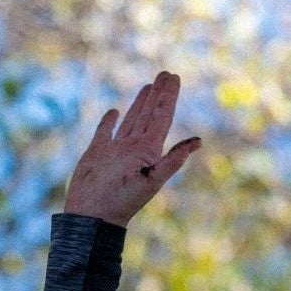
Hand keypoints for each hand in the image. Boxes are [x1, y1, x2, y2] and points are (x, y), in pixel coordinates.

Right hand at [63, 71, 199, 227]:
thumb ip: (172, 161)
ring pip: (132, 119)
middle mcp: (135, 147)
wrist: (92, 216)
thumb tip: (197, 143)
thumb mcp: (150, 181)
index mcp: (148, 150)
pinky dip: (110, 121)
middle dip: (158, 94)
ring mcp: (116, 149)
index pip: (162, 117)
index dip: (169, 97)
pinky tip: (114, 112)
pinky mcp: (97, 152)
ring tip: (149, 86)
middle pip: (150, 114)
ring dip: (141, 103)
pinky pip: (105, 131)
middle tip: (166, 74)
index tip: (174, 78)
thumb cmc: (121, 201)